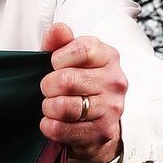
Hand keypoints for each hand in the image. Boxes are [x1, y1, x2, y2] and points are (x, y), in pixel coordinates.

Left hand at [39, 23, 125, 162]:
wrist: (99, 121)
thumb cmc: (80, 83)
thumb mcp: (69, 57)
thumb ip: (60, 41)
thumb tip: (58, 29)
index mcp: (108, 57)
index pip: (82, 49)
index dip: (59, 58)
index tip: (55, 65)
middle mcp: (115, 81)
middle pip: (67, 80)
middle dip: (48, 85)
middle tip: (48, 89)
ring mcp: (111, 109)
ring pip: (64, 107)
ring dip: (49, 107)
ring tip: (51, 105)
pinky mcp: (102, 132)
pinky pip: (62, 129)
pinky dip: (49, 126)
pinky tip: (52, 121)